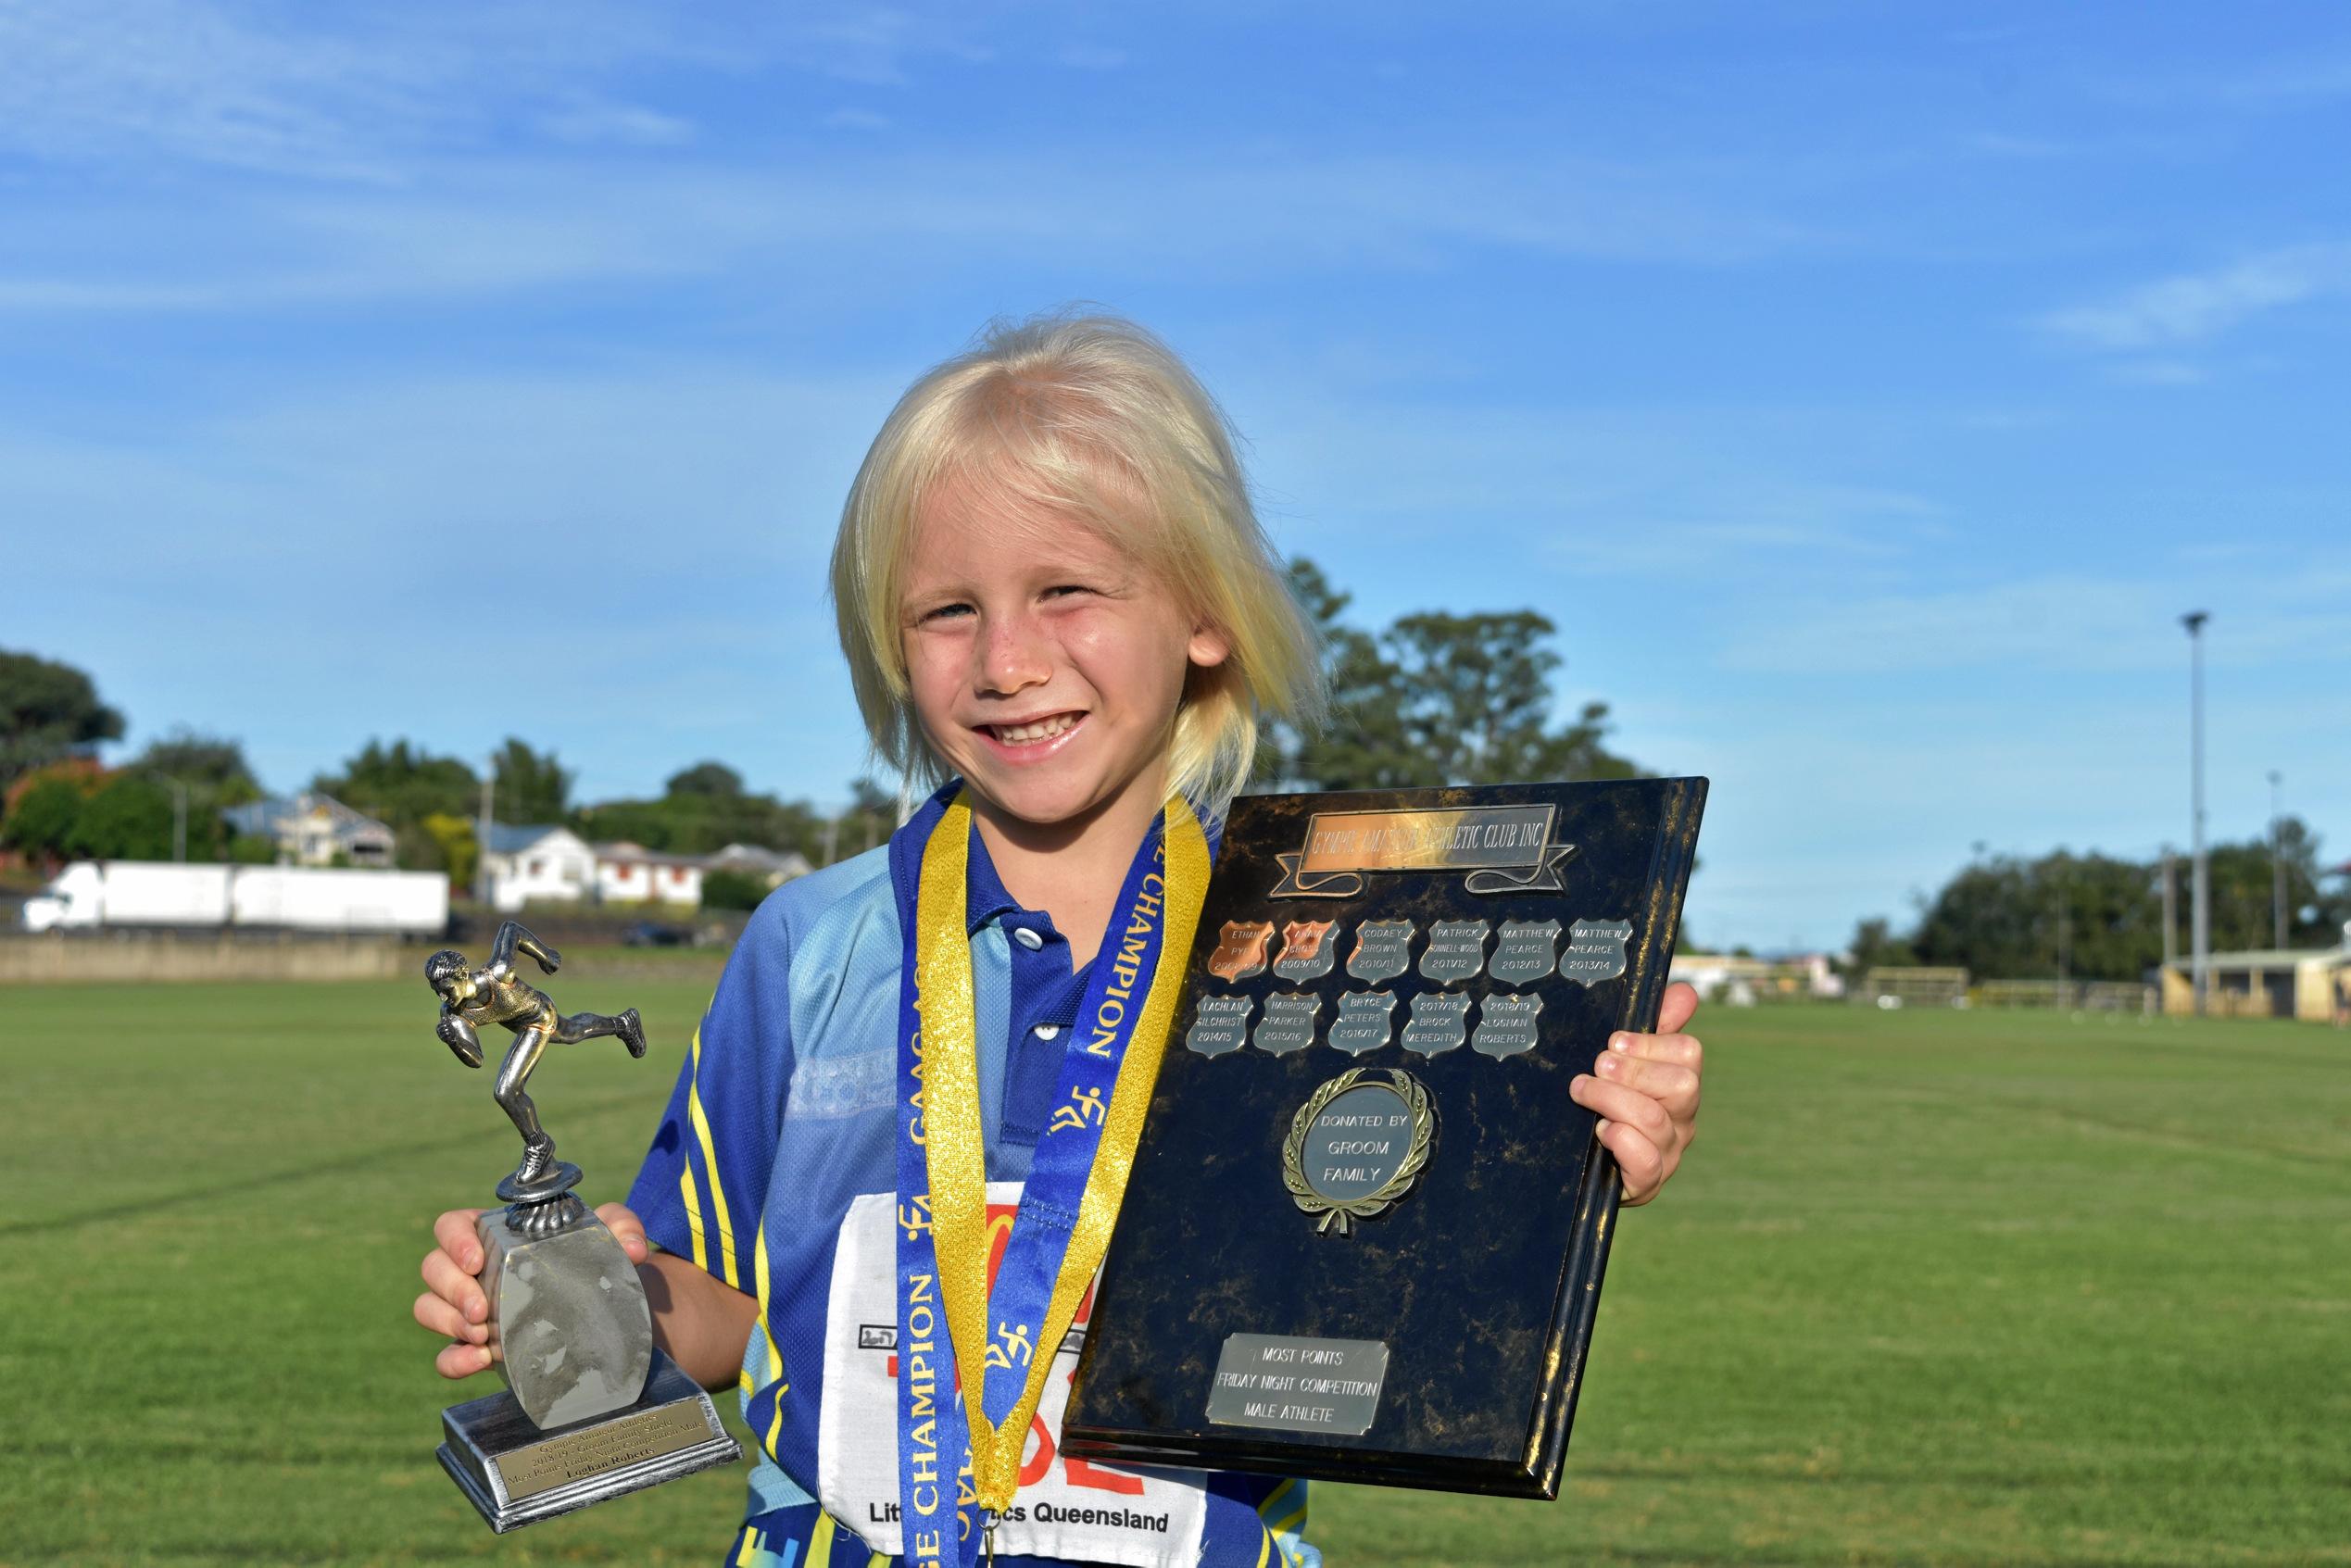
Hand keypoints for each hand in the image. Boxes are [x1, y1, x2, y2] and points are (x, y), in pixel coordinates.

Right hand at [413, 1202, 650, 1378]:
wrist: (605, 1308)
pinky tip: (478, 1360)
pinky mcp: (477, 1346)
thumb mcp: (611, 1236)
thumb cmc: (596, 1259)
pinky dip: (454, 1360)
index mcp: (495, 1234)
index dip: (454, 1240)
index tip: (476, 1260)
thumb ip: (622, 1227)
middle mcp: (473, 1269)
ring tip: (482, 1335)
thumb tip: (631, 1247)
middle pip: (433, 1268)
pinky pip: (446, 1355)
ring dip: (448, 1321)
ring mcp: (469, 1309)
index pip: (451, 1225)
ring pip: (429, 1307)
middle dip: (451, 1289)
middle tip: (482, 1309)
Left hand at [1569, 982, 1701, 1206]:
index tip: (1614, 1041)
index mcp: (1679, 1083)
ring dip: (1610, 1099)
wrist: (1578, 1161)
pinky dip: (1620, 1141)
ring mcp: (1669, 1153)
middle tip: (1596, 1067)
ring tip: (1583, 1092)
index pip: (1688, 1053)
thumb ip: (1655, 1026)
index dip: (1649, 1043)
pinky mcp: (1648, 1183)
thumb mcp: (1623, 1060)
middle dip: (1630, 1070)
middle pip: (1682, 1084)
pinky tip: (1599, 1132)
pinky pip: (1646, 1162)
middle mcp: (1682, 1119)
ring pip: (1654, 1118)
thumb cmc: (1604, 1101)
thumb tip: (1685, 993)